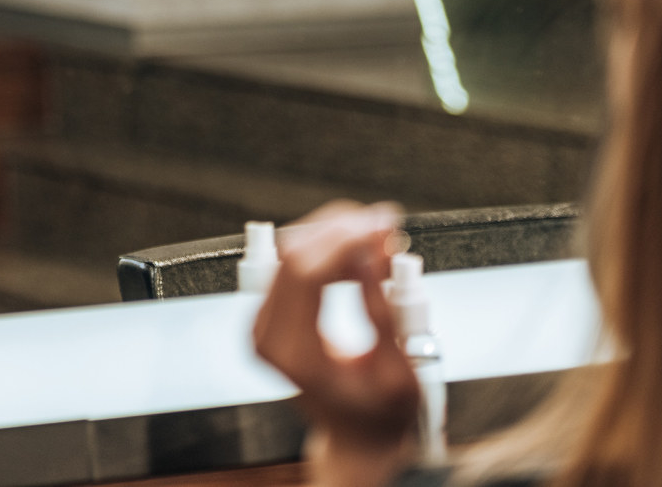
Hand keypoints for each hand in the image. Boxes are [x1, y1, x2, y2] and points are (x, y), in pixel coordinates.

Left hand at [253, 202, 419, 486]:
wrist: (355, 439)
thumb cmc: (380, 415)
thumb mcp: (399, 373)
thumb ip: (383, 314)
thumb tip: (371, 256)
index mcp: (295, 354)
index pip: (306, 273)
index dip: (345, 239)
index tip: (383, 224)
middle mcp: (267, 336)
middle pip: (293, 254)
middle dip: (342, 228)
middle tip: (386, 223)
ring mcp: (262, 324)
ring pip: (291, 251)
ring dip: (336, 235)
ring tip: (381, 241)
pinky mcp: (269, 314)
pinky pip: (293, 264)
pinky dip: (328, 250)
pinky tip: (359, 254)